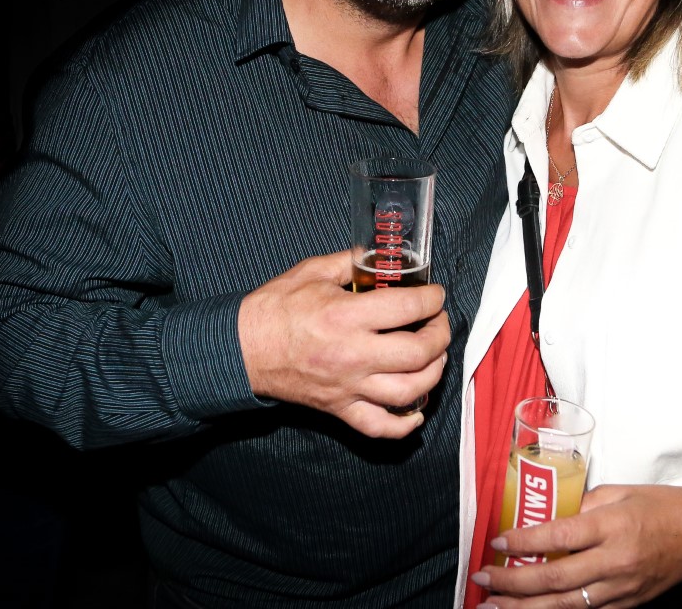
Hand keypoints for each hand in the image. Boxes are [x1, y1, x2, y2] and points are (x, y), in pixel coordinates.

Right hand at [237, 250, 449, 437]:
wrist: (242, 348)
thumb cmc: (275, 308)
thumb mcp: (312, 271)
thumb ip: (350, 262)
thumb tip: (379, 255)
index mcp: (345, 316)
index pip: (407, 308)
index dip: (432, 299)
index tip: (435, 294)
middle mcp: (352, 355)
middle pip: (417, 353)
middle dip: (440, 336)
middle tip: (438, 323)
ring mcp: (347, 386)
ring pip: (408, 392)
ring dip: (432, 374)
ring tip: (435, 358)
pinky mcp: (339, 408)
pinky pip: (379, 427)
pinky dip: (404, 424)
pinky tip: (417, 410)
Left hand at [472, 478, 681, 608]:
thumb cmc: (660, 506)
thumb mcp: (618, 493)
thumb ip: (580, 505)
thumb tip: (543, 514)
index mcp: (612, 526)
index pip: (558, 536)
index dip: (523, 541)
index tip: (496, 541)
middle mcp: (615, 562)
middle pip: (555, 579)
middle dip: (513, 584)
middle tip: (482, 581)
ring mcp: (621, 589)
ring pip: (565, 606)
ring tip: (493, 607)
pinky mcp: (627, 606)